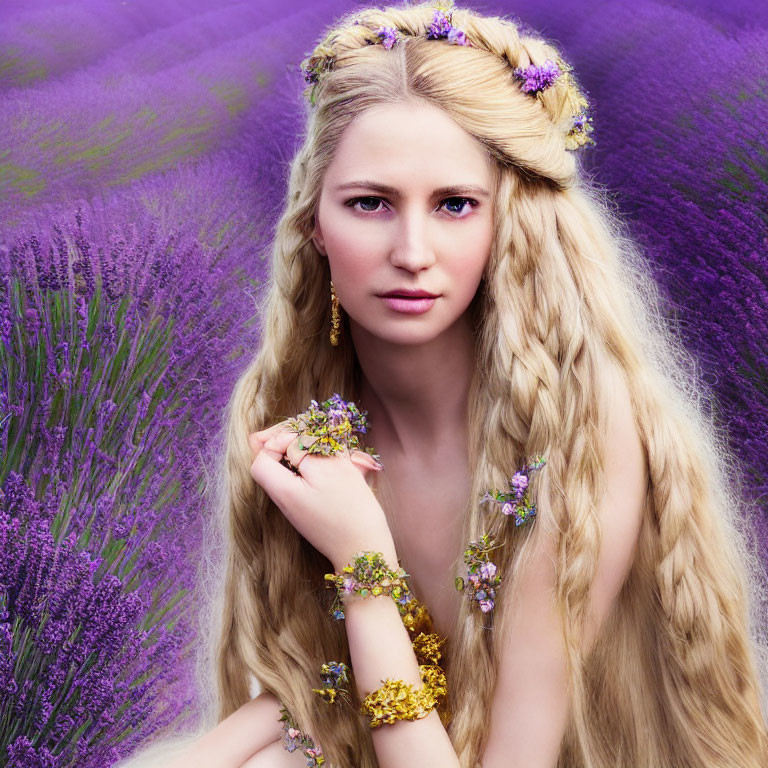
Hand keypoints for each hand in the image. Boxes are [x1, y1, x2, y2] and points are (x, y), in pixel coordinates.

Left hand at [248, 421, 396, 570]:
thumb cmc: (349, 510)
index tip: (301, 438)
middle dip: (289, 442)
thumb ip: (302, 449)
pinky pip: (306, 480)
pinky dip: (318, 467)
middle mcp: (284, 498)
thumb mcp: (328, 470)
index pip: (260, 456)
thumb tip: (288, 442)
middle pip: (272, 461)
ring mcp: (297, 506)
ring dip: (308, 452)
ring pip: (291, 468)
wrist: (365, 551)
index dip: (276, 439)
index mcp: (281, 488)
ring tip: (330, 447)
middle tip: (313, 434)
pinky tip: (341, 463)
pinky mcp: (312, 510)